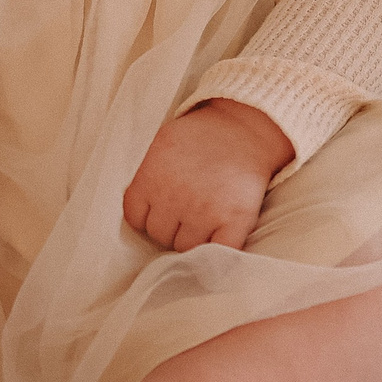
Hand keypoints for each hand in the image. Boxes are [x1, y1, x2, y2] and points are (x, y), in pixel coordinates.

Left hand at [123, 100, 296, 252]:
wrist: (246, 129)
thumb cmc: (202, 135)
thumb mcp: (163, 144)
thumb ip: (146, 175)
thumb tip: (137, 203)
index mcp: (152, 178)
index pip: (135, 218)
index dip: (148, 216)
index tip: (161, 209)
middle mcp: (174, 198)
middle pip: (159, 235)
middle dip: (171, 227)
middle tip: (186, 212)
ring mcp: (204, 212)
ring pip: (184, 248)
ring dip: (192, 238)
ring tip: (204, 220)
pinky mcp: (234, 221)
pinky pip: (217, 252)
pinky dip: (217, 251)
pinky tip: (218, 237)